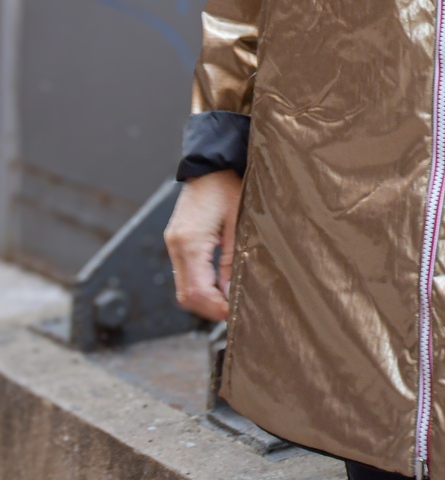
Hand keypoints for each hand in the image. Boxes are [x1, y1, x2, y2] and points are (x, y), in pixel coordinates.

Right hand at [164, 170, 242, 321]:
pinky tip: (218, 286)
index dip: (216, 308)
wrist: (210, 164)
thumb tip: (231, 294)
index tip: (235, 314)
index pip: (198, 291)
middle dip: (208, 309)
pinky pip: (183, 274)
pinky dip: (198, 286)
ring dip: (203, 300)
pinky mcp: (176, 241)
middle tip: (233, 312)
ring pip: (182, 288)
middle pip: (186, 295)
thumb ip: (231, 261)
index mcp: (190, 242)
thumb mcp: (237, 224)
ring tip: (228, 300)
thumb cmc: (227, 188)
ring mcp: (173, 243)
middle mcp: (176, 246)